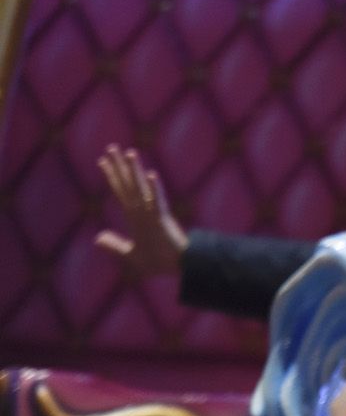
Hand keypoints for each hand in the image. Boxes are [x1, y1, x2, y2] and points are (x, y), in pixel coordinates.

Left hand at [94, 145, 187, 277]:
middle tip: (112, 147)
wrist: (178, 268)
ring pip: (141, 188)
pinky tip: (150, 174)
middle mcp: (143, 210)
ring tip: (130, 153)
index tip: (102, 160)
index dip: (111, 176)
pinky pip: (156, 202)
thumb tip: (97, 238)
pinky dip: (153, 188)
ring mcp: (152, 213)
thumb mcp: (130, 255)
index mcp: (136, 217)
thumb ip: (114, 245)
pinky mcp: (162, 220)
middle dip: (119, 166)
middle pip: (128, 184)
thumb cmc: (159, 261)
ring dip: (136, 170)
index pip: (121, 191)